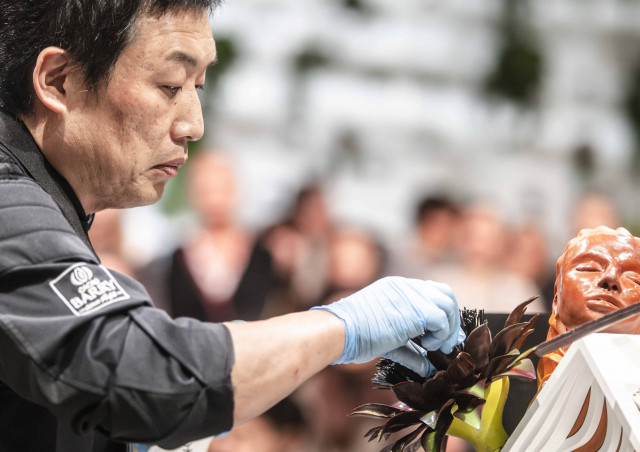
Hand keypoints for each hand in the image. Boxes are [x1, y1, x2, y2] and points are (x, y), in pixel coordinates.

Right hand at [312, 277, 464, 375]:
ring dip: (447, 329)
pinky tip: (428, 346)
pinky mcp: (416, 309)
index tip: (444, 335)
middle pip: (444, 294)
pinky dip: (441, 335)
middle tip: (448, 343)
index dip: (442, 313)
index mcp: (397, 287)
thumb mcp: (388, 339)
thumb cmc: (355, 336)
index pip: (430, 291)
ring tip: (435, 347)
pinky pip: (442, 319)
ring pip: (447, 304)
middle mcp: (406, 286)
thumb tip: (427, 367)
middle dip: (451, 319)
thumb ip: (410, 349)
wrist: (341, 330)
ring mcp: (411, 294)